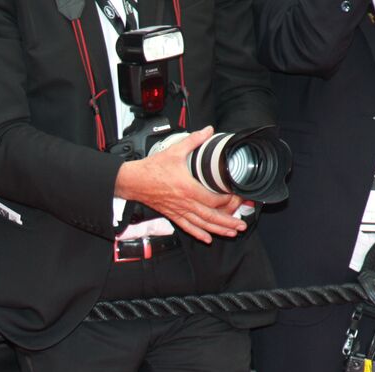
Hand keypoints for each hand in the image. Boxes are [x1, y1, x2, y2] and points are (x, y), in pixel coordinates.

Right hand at [114, 126, 246, 243]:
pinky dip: (198, 233)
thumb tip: (208, 131)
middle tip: (241, 225)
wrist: (134, 181)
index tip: (236, 197)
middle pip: (210, 216)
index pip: (212, 199)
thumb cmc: (152, 168)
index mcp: (187, 187)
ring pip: (201, 224)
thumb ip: (194, 140)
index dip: (227, 201)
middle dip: (228, 222)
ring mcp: (178, 210)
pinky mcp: (172, 214)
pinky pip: (187, 227)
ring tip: (231, 232)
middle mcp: (184, 202)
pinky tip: (208, 238)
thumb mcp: (175, 151)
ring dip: (218, 229)